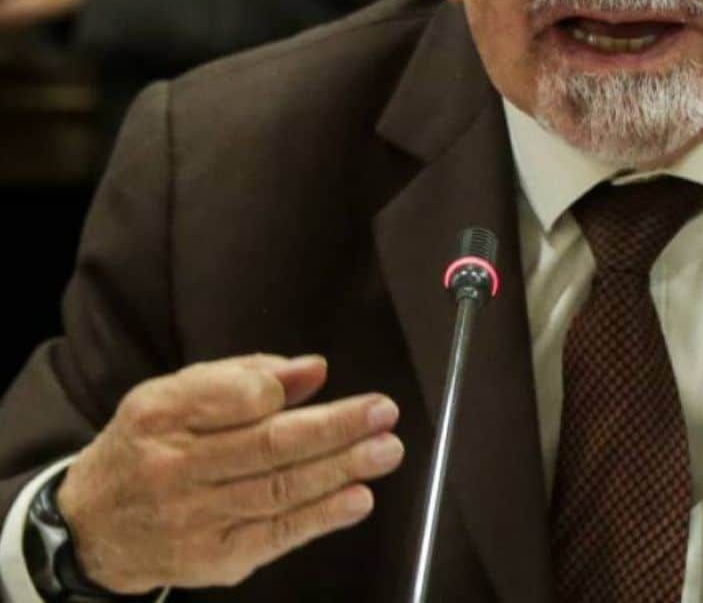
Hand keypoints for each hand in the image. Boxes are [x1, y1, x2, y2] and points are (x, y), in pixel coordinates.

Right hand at [57, 354, 404, 593]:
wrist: (93, 525)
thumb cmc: (150, 445)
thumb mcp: (177, 394)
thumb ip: (245, 376)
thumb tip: (314, 369)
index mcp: (162, 415)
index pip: (231, 398)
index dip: (280, 392)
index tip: (324, 380)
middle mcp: (174, 468)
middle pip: (267, 446)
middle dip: (335, 428)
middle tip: (383, 412)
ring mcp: (193, 519)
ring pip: (279, 491)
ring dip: (341, 470)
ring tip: (385, 451)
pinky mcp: (213, 559)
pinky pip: (277, 534)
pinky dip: (322, 516)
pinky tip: (358, 498)